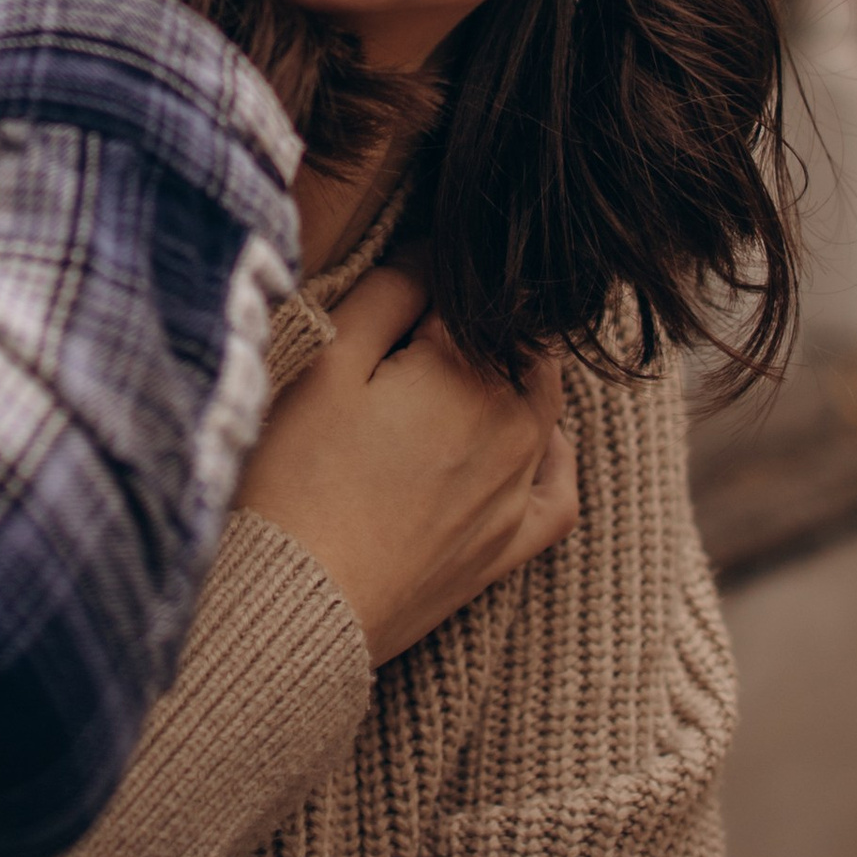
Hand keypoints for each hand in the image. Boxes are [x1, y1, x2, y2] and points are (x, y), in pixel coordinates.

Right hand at [237, 265, 578, 663]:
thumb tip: (437, 250)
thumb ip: (390, 291)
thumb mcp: (328, 363)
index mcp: (468, 364)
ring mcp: (520, 486)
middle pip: (519, 342)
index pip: (471, 289)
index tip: (401, 279)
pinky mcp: (511, 544)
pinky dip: (550, 457)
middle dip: (480, 326)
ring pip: (543, 404)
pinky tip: (524, 446)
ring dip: (511, 378)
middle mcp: (514, 419)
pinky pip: (559, 488)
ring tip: (449, 380)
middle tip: (416, 335)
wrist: (300, 605)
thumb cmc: (296, 479)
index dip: (434, 275)